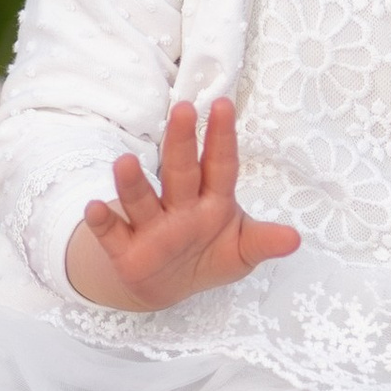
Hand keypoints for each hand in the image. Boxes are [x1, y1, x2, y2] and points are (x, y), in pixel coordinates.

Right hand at [64, 96, 301, 312]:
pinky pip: (112, 233)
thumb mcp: (242, 251)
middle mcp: (181, 206)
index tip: (224, 105)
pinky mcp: (125, 250)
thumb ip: (263, 241)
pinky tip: (95, 207)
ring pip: (141, 200)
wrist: (171, 285)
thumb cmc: (211, 255)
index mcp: (213, 200)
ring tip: (125, 161)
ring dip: (133, 183)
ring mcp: (151, 225)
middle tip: (183, 110)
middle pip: (181, 171)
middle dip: (182, 144)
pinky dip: (103, 221)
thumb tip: (296, 239)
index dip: (222, 138)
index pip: (221, 165)